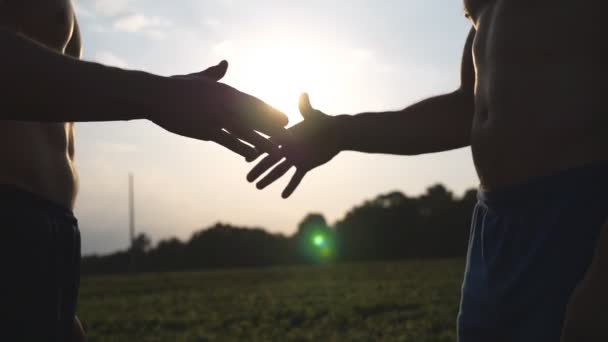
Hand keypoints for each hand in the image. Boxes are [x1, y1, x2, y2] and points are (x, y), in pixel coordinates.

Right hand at [152, 60, 287, 160]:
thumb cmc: (177, 86)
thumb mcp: (199, 78)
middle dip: (274, 127)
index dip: (271, 112)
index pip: (254, 103)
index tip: (286, 119)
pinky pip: (227, 140)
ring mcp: (215, 117)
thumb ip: (215, 73)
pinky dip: (240, 147)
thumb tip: (224, 63)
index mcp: (225, 91)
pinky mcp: (204, 129)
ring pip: (245, 130)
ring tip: (278, 150)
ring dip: (263, 140)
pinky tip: (251, 155)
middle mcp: (225, 103)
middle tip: (292, 137)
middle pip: (255, 117)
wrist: (156, 95)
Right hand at [247, 93, 340, 197]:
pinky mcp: (305, 165)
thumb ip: (306, 107)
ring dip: (269, 179)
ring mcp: (296, 157)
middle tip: (247, 179)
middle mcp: (288, 148)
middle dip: (259, 170)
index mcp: (287, 136)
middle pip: (270, 161)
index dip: (258, 152)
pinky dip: (291, 187)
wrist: (338, 133)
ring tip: (258, 187)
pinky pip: (296, 178)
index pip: (269, 145)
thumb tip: (303, 94)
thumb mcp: (314, 115)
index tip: (246, 159)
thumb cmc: (325, 122)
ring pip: (279, 171)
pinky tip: (283, 196)